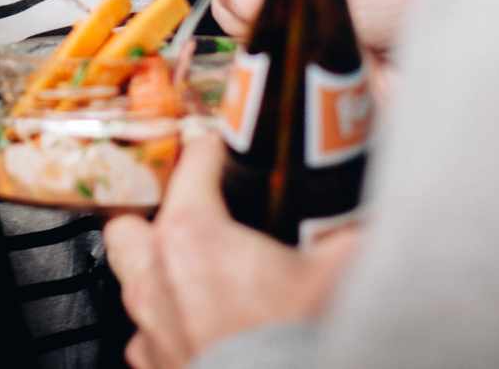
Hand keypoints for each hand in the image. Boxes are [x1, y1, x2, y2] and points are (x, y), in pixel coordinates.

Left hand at [105, 136, 358, 367]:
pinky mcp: (153, 366)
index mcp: (191, 234)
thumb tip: (367, 219)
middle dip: (156, 221)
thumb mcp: (336, 273)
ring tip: (199, 279)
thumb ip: (347, 235)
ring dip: (161, 276)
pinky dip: (171, 329)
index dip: (215, 151)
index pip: (191, 162)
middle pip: (131, 224)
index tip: (230, 152)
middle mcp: (156, 275)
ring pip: (134, 283)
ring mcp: (149, 326)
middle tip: (195, 221)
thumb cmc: (292, 339)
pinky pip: (149, 337)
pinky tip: (203, 331)